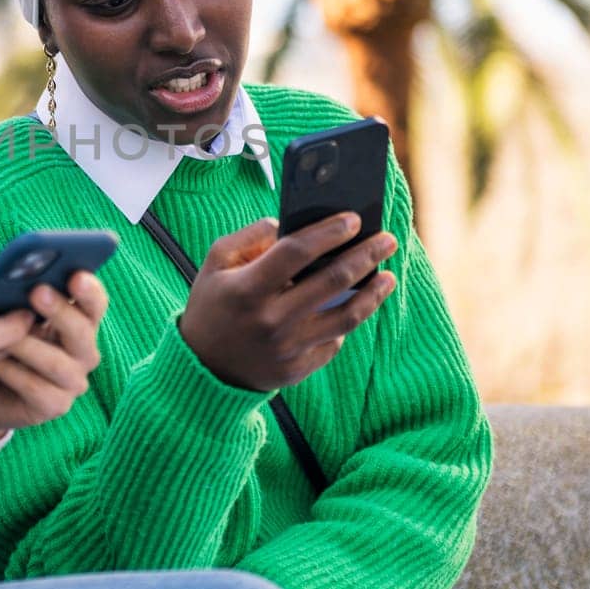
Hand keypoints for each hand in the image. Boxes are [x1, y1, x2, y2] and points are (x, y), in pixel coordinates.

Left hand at [0, 271, 106, 441]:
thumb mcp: (6, 315)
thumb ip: (17, 298)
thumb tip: (12, 276)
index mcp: (79, 322)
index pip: (94, 303)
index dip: (89, 290)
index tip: (75, 274)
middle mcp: (84, 352)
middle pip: (82, 331)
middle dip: (60, 311)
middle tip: (37, 291)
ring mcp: (72, 382)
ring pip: (57, 363)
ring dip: (28, 345)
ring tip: (4, 333)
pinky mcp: (54, 406)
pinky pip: (35, 387)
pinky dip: (11, 373)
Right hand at [178, 215, 396, 391]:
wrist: (202, 368)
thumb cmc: (212, 307)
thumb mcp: (215, 263)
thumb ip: (250, 237)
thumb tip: (289, 226)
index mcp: (248, 289)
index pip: (298, 251)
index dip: (329, 232)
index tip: (354, 219)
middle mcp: (271, 319)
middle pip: (333, 281)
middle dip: (366, 255)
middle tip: (387, 239)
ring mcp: (288, 348)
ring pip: (346, 316)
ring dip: (373, 293)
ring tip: (387, 276)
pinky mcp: (298, 369)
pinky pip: (334, 342)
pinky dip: (346, 321)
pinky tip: (356, 306)